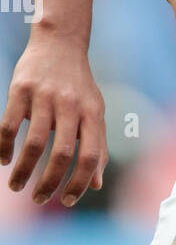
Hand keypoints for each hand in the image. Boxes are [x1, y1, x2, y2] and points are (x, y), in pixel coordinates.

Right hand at [0, 36, 107, 205]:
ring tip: (17, 186)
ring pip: (34, 142)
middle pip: (62, 153)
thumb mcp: (95, 113)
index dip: (80, 182)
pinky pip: (9, 124)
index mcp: (92, 114)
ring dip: (24, 170)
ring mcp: (44, 96)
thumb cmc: (79, 86)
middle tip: (38, 200)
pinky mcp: (20, 89)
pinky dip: (4, 147)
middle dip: (49, 183)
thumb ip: (98, 147)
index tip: (68, 201)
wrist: (59, 43)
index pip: (90, 156)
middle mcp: (71, 105)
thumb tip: (96, 185)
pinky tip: (3, 160)